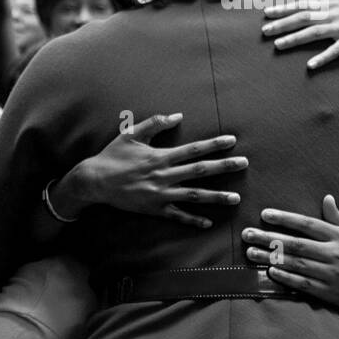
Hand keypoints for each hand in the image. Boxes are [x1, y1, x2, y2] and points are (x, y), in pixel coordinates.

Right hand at [61, 113, 245, 228]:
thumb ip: (155, 123)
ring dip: (216, 196)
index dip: (213, 144)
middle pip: (200, 171)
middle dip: (224, 167)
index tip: (231, 140)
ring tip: (235, 198)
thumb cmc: (113, 156)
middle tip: (244, 164)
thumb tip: (178, 116)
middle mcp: (163, 175)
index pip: (193, 149)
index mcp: (160, 156)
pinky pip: (176, 215)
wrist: (94, 181)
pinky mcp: (154, 208)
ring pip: (194, 195)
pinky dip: (192, 219)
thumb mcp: (131, 134)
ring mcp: (160, 194)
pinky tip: (207, 222)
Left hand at [241, 195, 338, 312]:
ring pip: (296, 264)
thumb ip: (337, 218)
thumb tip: (326, 197)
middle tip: (247, 233)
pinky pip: (303, 283)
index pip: (308, 224)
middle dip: (269, 238)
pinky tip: (269, 271)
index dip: (285, 218)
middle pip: (296, 244)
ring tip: (250, 252)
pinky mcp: (328, 292)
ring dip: (271, 258)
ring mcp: (331, 274)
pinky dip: (285, 277)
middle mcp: (335, 254)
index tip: (265, 214)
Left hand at [262, 0, 338, 68]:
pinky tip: (310, 66)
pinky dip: (323, 57)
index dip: (285, 8)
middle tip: (264, 30)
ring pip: (315, 32)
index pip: (305, 4)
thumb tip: (314, 2)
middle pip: (305, 16)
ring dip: (295, 39)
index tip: (266, 12)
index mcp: (336, 2)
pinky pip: (337, 49)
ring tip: (277, 45)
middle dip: (282, 23)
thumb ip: (333, 3)